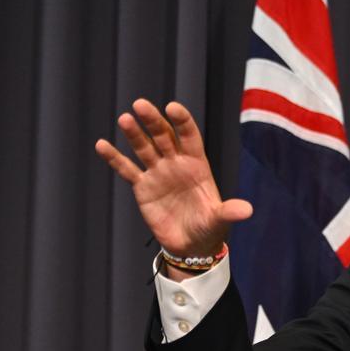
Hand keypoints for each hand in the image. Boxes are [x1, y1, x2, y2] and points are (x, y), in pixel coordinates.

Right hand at [94, 99, 251, 259]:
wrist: (191, 245)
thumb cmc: (209, 227)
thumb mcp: (220, 219)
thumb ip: (230, 212)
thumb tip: (247, 210)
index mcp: (198, 164)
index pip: (189, 136)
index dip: (182, 121)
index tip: (172, 108)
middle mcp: (176, 163)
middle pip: (164, 136)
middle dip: (154, 121)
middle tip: (141, 105)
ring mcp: (158, 173)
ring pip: (144, 148)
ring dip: (134, 134)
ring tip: (125, 119)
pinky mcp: (143, 187)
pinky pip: (127, 169)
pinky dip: (115, 158)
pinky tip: (102, 145)